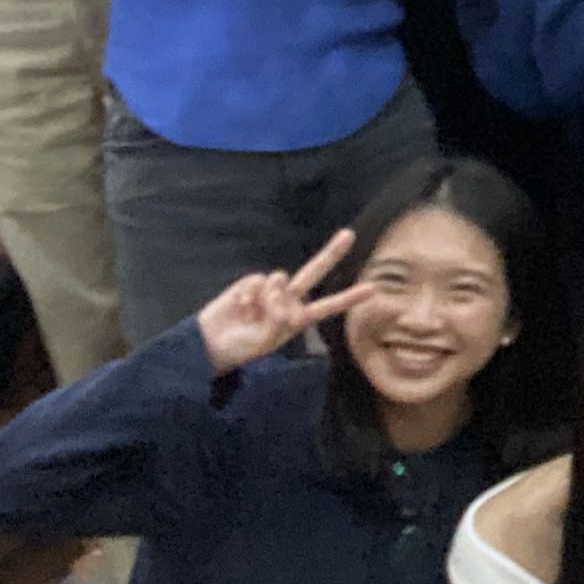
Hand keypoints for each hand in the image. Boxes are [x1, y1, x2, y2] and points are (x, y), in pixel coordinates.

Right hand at [191, 230, 377, 376]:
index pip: (327, 307)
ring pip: (280, 280)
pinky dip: (248, 294)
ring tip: (251, 315)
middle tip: (349, 234)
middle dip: (332, 253)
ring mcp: (270, 291)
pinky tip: (239, 307)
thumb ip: (278, 316)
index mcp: (296, 320)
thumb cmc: (239, 348)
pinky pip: (258, 281)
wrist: (209, 344)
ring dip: (267, 297)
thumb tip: (280, 284)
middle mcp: (287, 301)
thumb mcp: (264, 342)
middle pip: (313, 272)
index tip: (373, 289)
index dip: (349, 298)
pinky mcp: (251, 284)